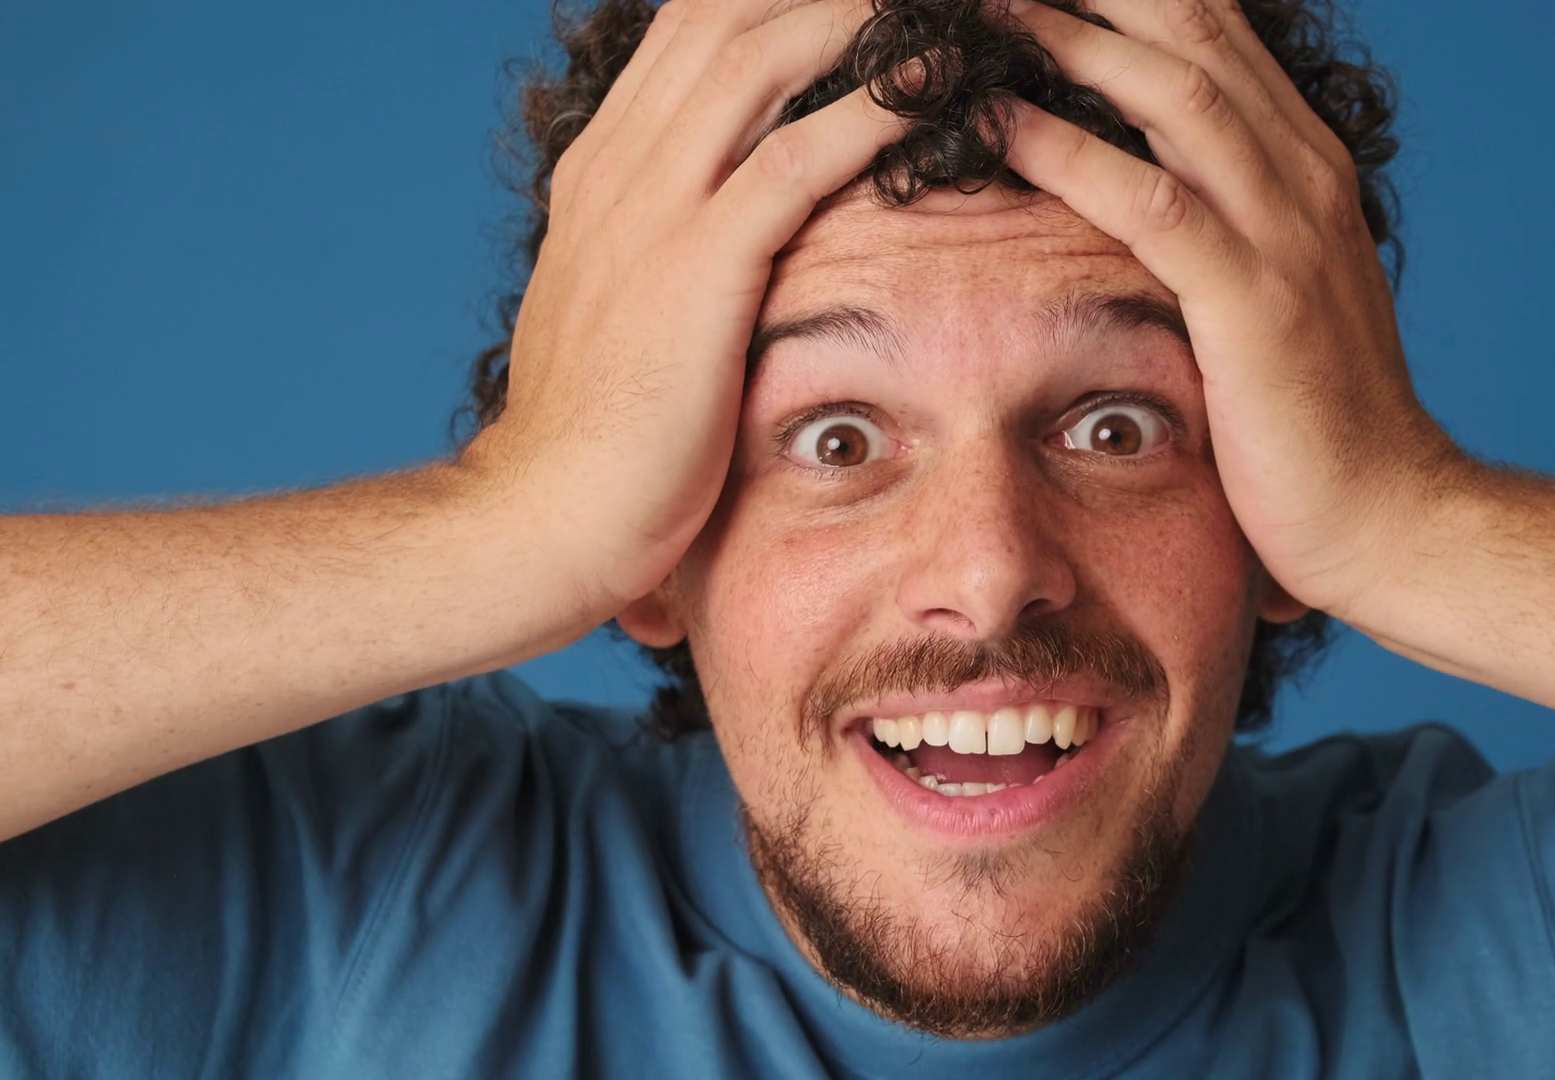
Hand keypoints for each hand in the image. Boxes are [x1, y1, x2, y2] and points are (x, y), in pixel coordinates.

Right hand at [462, 0, 899, 627]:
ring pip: (760, 53)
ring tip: (949, 5)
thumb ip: (672, 247)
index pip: (694, 26)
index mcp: (609, 165)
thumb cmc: (600, 430)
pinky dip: (871, 111)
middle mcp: (624, 162)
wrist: (542, 514)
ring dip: (860, 14)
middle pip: (727, 10)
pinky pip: (795, 159)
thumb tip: (738, 236)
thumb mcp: (627, 307)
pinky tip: (934, 87)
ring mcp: (653, 208)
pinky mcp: (697, 269)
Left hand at [1002, 0, 1469, 619]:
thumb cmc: (1313, 415)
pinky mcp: (1254, 301)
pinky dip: (1071, 152)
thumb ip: (1220, 223)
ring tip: (983, 7)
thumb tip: (1134, 188)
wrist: (1389, 517)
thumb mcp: (1271, 291)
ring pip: (1175, 91)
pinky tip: (1001, 121)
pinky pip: (1153, 202)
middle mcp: (1302, 172)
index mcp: (1301, 162)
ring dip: (1071, 37)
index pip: (1212, 29)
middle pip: (1194, 26)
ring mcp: (1285, 232)